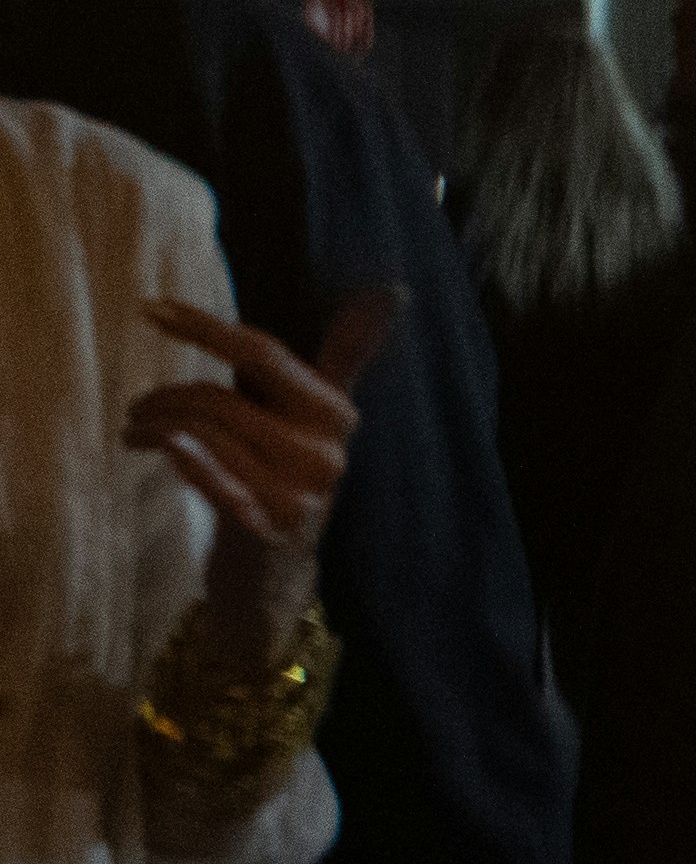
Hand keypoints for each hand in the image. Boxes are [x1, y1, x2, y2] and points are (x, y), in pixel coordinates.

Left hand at [124, 285, 392, 669]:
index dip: (204, 326)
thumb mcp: (319, 418)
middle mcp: (324, 451)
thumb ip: (348, 354)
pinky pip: (213, 480)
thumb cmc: (287, 480)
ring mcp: (298, 493)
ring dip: (155, 426)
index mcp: (336, 414)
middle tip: (139, 406)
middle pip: (221, 397)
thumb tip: (392, 288)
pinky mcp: (265, 528)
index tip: (149, 307)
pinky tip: (156, 448)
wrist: (278, 576)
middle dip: (165, 396)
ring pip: (205, 433)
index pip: (263, 353)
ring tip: (136, 431)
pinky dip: (182, 458)